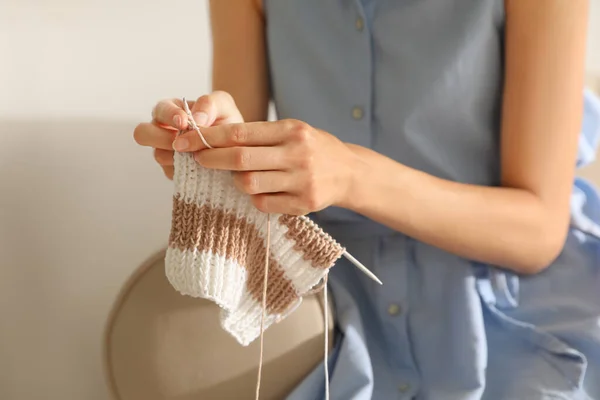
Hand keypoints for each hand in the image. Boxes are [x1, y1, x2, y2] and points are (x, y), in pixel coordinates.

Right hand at [133, 91, 243, 178]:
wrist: (237, 147)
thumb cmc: (225, 121)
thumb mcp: (223, 105)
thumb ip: (209, 104)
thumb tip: (195, 119)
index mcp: (170, 111)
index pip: (159, 110)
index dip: (169, 116)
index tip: (184, 122)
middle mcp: (163, 132)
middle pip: (143, 134)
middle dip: (161, 137)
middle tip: (182, 142)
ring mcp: (166, 154)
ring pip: (159, 155)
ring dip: (179, 155)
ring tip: (200, 154)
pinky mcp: (174, 172)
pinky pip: (173, 173)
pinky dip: (188, 170)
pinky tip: (204, 167)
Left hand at [172, 120, 359, 214]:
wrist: (350, 172)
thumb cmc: (314, 148)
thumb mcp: (294, 131)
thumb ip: (262, 136)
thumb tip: (215, 139)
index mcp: (292, 130)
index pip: (241, 133)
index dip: (209, 138)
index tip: (186, 141)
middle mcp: (297, 154)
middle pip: (240, 159)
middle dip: (210, 159)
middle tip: (195, 159)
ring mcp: (301, 181)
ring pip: (248, 184)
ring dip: (234, 181)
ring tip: (237, 176)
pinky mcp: (303, 204)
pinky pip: (263, 203)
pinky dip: (254, 198)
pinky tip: (260, 191)